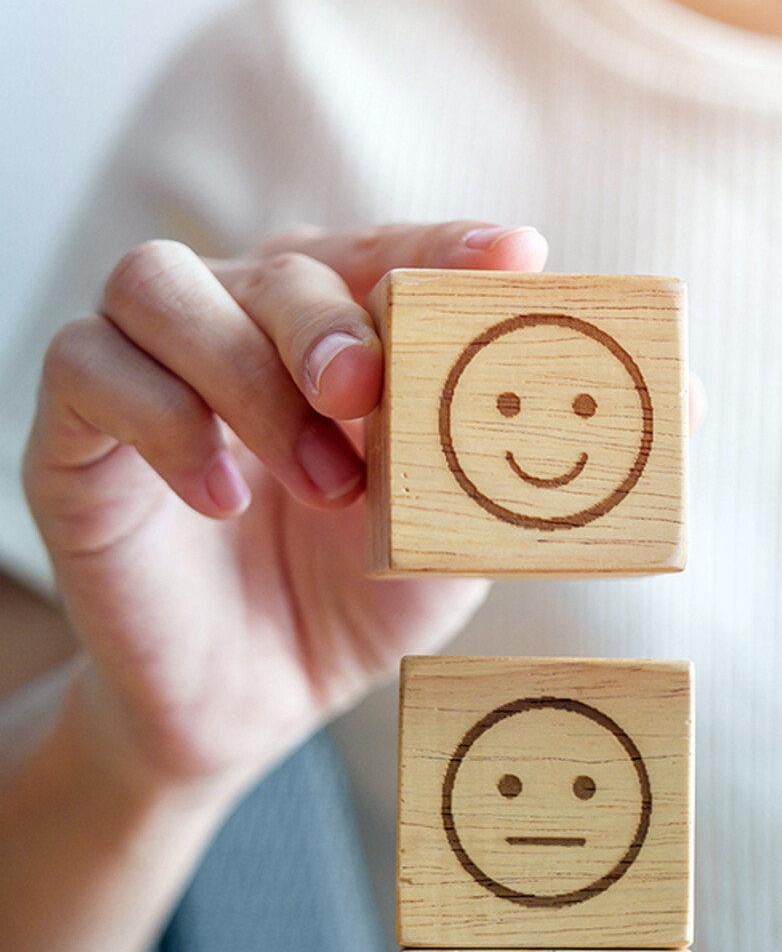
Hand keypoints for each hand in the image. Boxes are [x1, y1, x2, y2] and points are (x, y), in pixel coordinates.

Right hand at [25, 222, 549, 788]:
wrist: (253, 703)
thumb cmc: (350, 606)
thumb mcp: (438, 538)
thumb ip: (474, 464)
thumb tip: (538, 393)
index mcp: (332, 339)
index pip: (381, 256)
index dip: (440, 247)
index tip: (512, 259)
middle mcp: (238, 330)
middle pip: (272, 261)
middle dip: (326, 322)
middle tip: (364, 394)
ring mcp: (149, 373)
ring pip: (158, 284)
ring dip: (244, 371)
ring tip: (317, 485)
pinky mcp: (75, 436)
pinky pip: (85, 365)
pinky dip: (159, 418)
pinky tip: (222, 499)